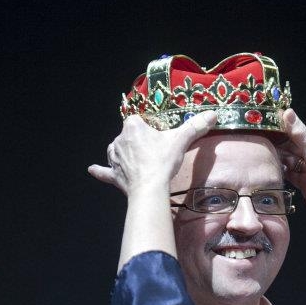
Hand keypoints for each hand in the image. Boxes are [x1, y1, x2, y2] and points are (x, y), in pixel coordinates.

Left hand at [88, 111, 217, 201]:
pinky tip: (93, 169)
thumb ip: (195, 126)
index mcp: (133, 126)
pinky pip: (104, 172)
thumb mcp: (181, 141)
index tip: (159, 136)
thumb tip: (213, 115)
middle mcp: (119, 139)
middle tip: (155, 151)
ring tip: (136, 159)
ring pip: (117, 150)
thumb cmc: (162, 162)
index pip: (139, 120)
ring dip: (124, 153)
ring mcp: (114, 158)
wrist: (150, 189)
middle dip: (139, 141)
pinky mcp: (113, 174)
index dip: (150, 127)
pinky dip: (100, 171)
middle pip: (129, 135)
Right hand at [279, 108, 305, 255]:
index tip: (268, 126)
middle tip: (263, 144)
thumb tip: (287, 112)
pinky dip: (284, 172)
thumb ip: (300, 134)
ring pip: (291, 160)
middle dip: (281, 146)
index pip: (301, 132)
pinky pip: (291, 174)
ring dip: (281, 159)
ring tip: (267, 157)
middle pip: (294, 146)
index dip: (286, 129)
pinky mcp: (305, 184)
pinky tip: (274, 169)